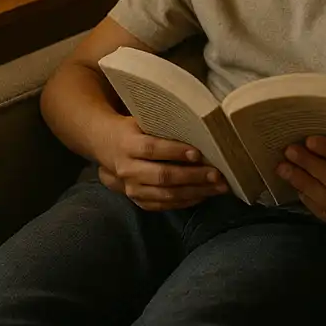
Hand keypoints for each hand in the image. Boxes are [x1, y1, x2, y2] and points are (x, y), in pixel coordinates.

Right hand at [93, 114, 226, 211]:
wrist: (107, 145)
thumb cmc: (134, 129)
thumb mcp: (143, 120)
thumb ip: (164, 126)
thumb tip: (200, 126)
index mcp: (128, 144)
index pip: (152, 149)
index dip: (175, 152)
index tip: (198, 153)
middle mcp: (128, 169)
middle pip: (162, 176)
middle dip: (192, 176)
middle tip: (217, 175)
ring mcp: (132, 188)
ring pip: (166, 194)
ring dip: (195, 192)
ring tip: (218, 187)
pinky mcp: (138, 200)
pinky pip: (164, 205)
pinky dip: (186, 202)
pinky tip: (204, 195)